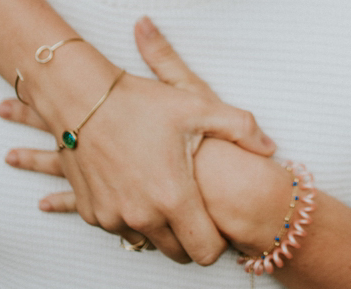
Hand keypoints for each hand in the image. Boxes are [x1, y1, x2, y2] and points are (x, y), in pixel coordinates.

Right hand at [0, 16, 274, 263]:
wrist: (81, 98)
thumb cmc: (141, 102)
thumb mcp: (199, 107)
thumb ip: (242, 129)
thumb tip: (269, 148)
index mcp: (174, 198)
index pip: (206, 252)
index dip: (219, 240)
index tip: (219, 218)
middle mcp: (142, 216)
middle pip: (179, 253)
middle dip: (191, 235)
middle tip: (195, 203)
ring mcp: (113, 217)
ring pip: (148, 242)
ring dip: (160, 226)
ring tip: (166, 190)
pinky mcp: (92, 212)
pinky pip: (120, 227)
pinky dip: (132, 215)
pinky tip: (139, 185)